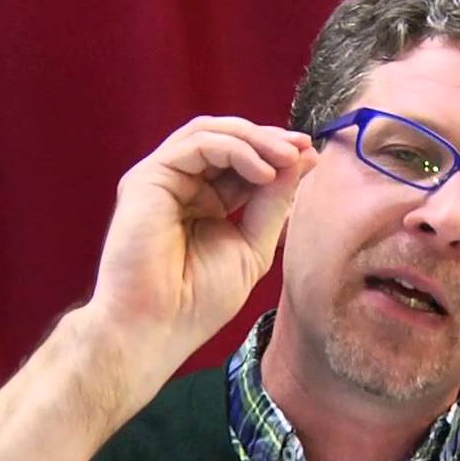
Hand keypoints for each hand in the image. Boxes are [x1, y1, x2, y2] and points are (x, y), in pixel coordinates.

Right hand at [88, 116, 316, 385]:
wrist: (158, 328)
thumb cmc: (198, 301)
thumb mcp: (252, 246)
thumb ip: (273, 204)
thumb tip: (301, 162)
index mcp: (204, 201)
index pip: (242, 162)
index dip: (276, 155)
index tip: (312, 157)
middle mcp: (182, 185)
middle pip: (227, 139)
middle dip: (269, 139)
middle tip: (305, 148)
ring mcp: (162, 178)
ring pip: (211, 132)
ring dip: (256, 139)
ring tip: (288, 157)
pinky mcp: (147, 178)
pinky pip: (198, 144)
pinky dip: (236, 150)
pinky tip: (264, 172)